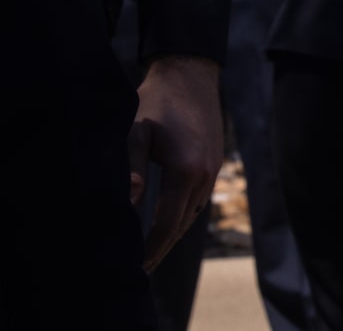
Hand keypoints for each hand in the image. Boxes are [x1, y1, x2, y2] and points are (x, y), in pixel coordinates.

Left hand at [126, 55, 221, 268]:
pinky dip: (182, 215)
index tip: (135, 268)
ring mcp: (213, 169)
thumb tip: (128, 206)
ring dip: (172, 233)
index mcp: (185, 171)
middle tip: (140, 269)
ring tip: (150, 249)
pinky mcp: (214, 162)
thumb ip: (132, 171)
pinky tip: (167, 218)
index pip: (167, 224)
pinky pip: (199, 199)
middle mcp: (204, 175)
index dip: (150, 249)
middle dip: (161, 248)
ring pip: (192, 214)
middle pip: (182, 225)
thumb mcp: (136, 134)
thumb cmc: (157, 103)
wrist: (190, 74)